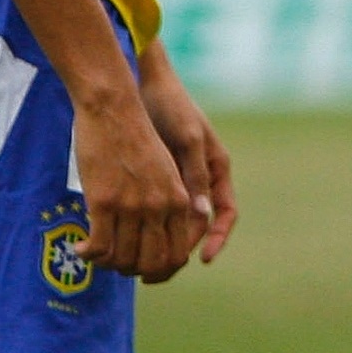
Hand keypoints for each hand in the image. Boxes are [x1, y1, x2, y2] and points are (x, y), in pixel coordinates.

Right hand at [70, 89, 201, 282]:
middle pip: (153, 263)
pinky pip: (99, 247)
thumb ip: (169, 201)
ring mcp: (133, 206)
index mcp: (179, 201)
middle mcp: (160, 207)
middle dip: (135, 272)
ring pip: (124, 258)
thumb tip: (161, 236)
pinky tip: (81, 249)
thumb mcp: (165, 170)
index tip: (145, 273)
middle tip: (118, 267)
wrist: (113, 108)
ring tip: (96, 256)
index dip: (161, 272)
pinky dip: (89, 255)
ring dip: (109, 265)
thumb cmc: (135, 136)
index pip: (178, 255)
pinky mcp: (104, 201)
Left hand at [137, 43, 236, 271]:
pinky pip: (156, 207)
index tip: (202, 259)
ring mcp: (179, 176)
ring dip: (161, 241)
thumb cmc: (170, 105)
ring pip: (175, 220)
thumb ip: (194, 175)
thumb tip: (204, 214)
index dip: (217, 238)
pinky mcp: (157, 174)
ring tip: (139, 262)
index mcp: (217, 169)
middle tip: (160, 271)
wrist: (143, 81)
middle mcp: (201, 177)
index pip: (225, 214)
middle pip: (197, 224)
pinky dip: (145, 224)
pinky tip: (127, 235)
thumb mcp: (187, 138)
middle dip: (181, 249)